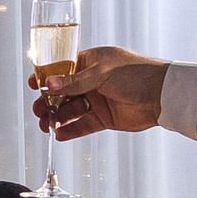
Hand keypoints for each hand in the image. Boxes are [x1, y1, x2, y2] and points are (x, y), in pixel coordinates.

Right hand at [33, 46, 167, 139]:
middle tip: (38, 111)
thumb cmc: (136, 74)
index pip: (63, 69)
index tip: (34, 84)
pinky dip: (71, 130)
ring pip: (71, 110)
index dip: (48, 77)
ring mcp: (98, 100)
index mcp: (91, 62)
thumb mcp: (101, 73)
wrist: (162, 95)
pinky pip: (83, 125)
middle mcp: (92, 81)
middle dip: (49, 102)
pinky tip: (59, 135)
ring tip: (47, 125)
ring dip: (57, 117)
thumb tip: (49, 84)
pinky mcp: (104, 118)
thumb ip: (74, 81)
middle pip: (63, 93)